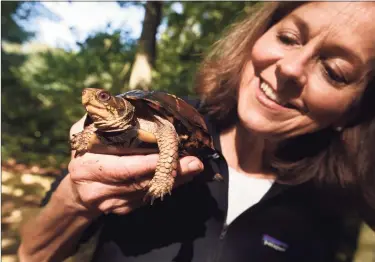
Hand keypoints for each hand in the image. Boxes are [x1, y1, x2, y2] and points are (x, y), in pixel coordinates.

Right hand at [66, 117, 203, 216]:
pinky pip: (149, 197)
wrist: (77, 193)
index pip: (121, 167)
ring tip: (194, 167)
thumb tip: (124, 103)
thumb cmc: (85, 154)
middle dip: (169, 173)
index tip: (168, 155)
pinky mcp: (123, 209)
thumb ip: (100, 121)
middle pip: (139, 182)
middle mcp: (97, 188)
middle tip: (194, 163)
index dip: (146, 164)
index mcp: (87, 166)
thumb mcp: (82, 134)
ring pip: (148, 191)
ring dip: (174, 180)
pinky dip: (167, 186)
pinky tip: (183, 176)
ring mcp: (111, 203)